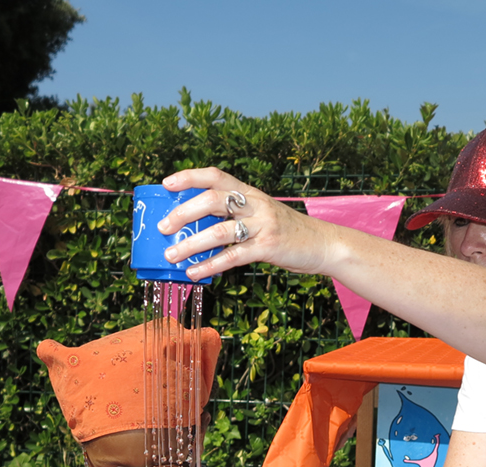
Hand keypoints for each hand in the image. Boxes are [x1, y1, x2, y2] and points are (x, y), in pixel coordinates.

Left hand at [157, 169, 336, 280]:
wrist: (322, 244)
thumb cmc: (286, 232)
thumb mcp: (261, 213)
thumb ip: (235, 215)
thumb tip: (196, 227)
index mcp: (250, 192)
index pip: (216, 175)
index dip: (189, 176)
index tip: (166, 184)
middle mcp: (255, 204)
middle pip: (212, 200)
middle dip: (183, 213)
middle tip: (163, 227)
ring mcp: (263, 225)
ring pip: (219, 231)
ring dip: (191, 244)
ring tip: (171, 256)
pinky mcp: (268, 248)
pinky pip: (233, 257)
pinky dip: (210, 265)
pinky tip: (194, 273)